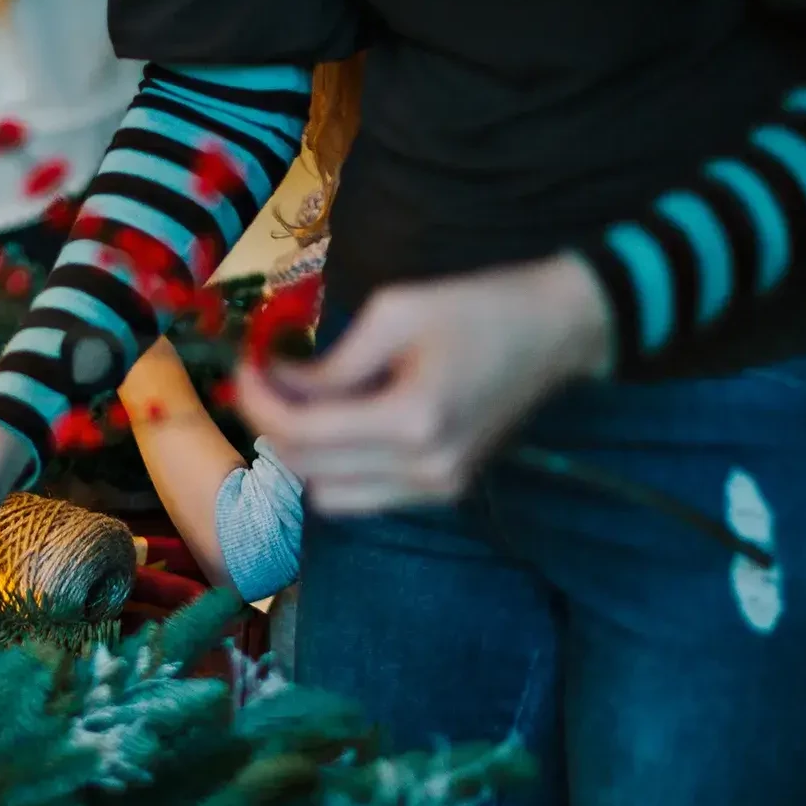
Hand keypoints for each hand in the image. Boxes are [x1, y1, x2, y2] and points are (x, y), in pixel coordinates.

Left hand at [235, 253, 612, 514]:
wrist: (559, 332)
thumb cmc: (479, 307)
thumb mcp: (396, 312)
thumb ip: (329, 361)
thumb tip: (273, 383)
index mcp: (412, 420)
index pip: (301, 432)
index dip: (258, 400)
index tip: (245, 364)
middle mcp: (424, 469)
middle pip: (306, 470)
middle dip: (270, 426)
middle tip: (262, 380)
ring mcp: (436, 489)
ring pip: (327, 497)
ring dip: (301, 456)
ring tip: (299, 405)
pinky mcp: (443, 492)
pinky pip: (362, 499)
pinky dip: (335, 470)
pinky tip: (336, 428)